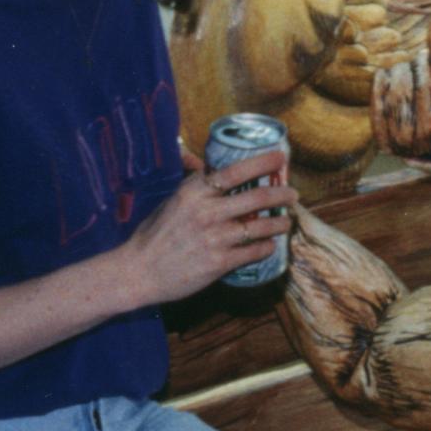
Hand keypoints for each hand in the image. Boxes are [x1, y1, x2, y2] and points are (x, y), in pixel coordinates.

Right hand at [119, 146, 296, 305]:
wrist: (137, 272)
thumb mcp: (171, 201)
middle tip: (292, 194)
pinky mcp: (218, 262)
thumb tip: (204, 162)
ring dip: (280, 222)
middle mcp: (206, 211)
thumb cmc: (153, 235)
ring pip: (261, 226)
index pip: (234, 171)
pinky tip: (270, 245)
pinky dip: (266, 247)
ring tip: (287, 221)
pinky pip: (253, 251)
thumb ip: (192, 183)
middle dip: (282, 194)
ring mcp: (214, 237)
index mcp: (193, 191)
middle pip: (257, 197)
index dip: (262, 162)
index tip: (280, 158)